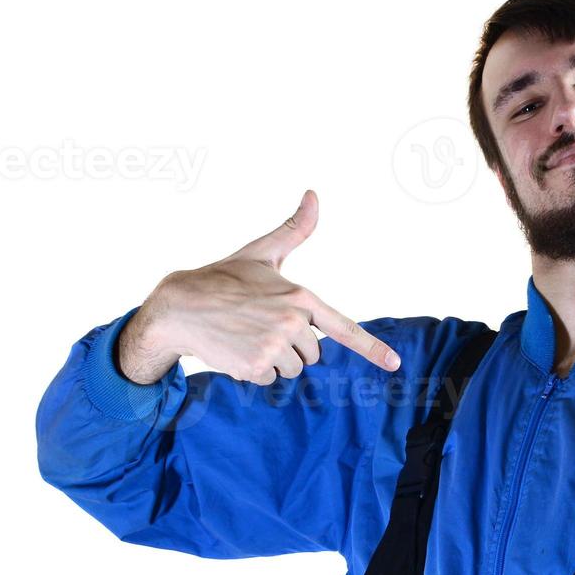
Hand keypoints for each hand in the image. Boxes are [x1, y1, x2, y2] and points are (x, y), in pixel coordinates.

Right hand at [119, 190, 400, 384]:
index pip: (344, 328)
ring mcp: (275, 345)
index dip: (372, 349)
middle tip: (261, 327)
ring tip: (247, 337)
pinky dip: (254, 371)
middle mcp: (292, 321)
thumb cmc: (223, 278)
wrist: (179, 306)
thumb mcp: (262, 253)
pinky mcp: (256, 365)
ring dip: (273, 361)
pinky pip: (270, 380)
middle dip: (291, 347)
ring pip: (292, 369)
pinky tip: (236, 350)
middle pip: (313, 355)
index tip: (395, 365)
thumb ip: (294, 229)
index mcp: (301, 296)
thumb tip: (313, 194)